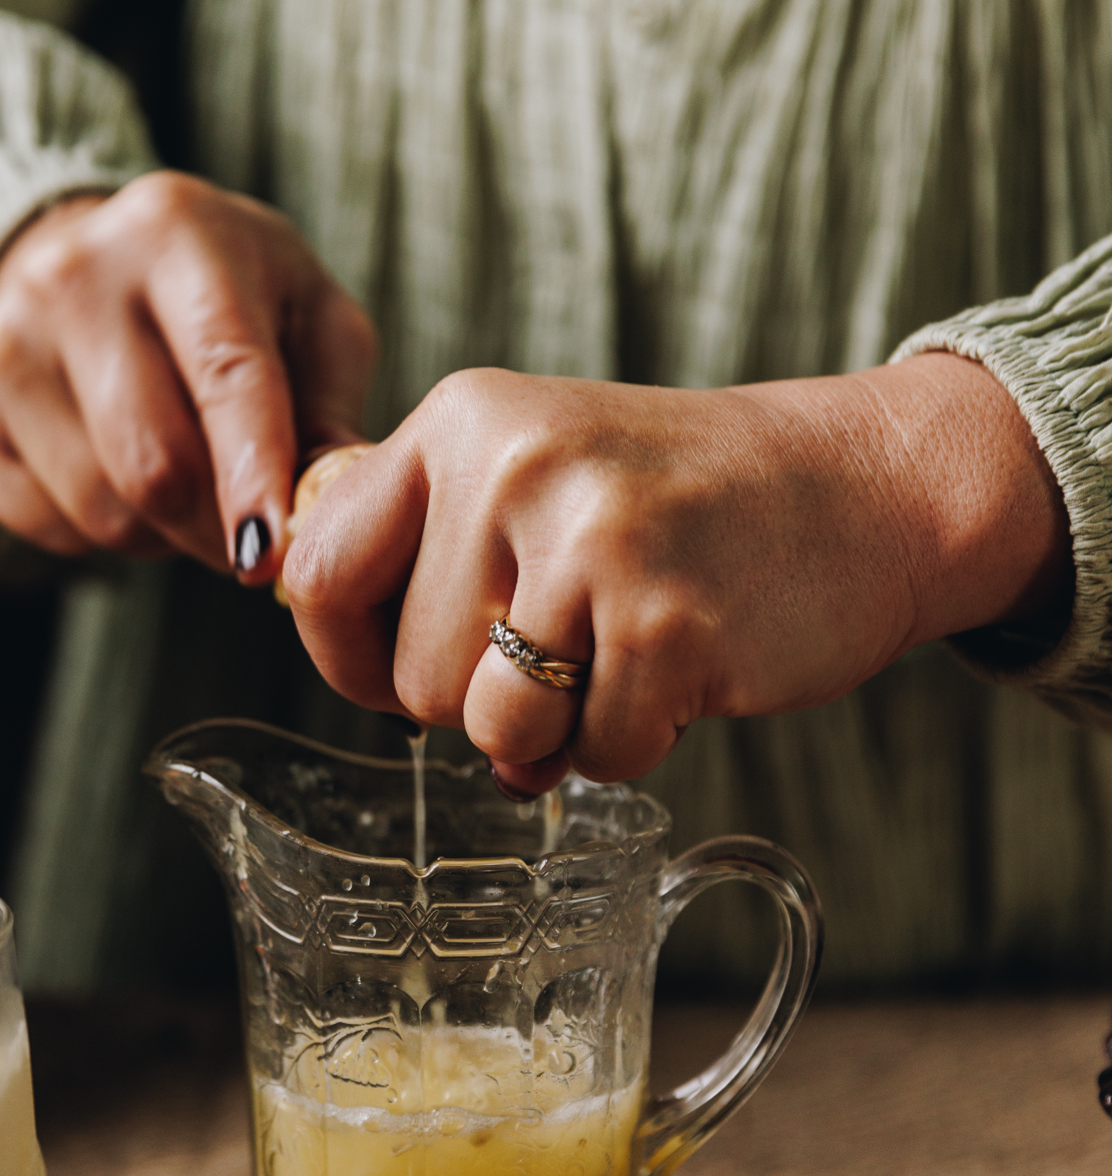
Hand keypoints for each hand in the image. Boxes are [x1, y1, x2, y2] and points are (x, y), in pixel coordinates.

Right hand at [0, 173, 375, 572]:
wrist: (88, 264)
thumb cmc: (227, 296)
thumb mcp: (305, 314)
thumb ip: (331, 406)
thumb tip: (330, 508)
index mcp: (176, 230)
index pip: (223, 372)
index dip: (251, 476)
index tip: (271, 556)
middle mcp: (73, 274)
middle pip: (153, 460)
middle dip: (217, 531)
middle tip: (254, 543)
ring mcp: (2, 341)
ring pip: (101, 506)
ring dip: (162, 534)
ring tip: (186, 485)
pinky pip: (47, 523)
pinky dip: (100, 533)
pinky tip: (117, 476)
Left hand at [281, 356, 1070, 792]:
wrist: (855, 488)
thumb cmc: (679, 506)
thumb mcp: (534, 474)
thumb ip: (432, 551)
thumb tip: (353, 668)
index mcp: (459, 422)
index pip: (320, 574)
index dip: (349, 658)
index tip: (398, 674)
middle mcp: (511, 465)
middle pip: (411, 679)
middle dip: (483, 700)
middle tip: (573, 646)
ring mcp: (590, 538)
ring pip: (491, 727)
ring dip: (555, 732)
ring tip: (620, 660)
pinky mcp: (664, 620)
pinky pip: (592, 754)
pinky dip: (633, 743)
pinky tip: (680, 673)